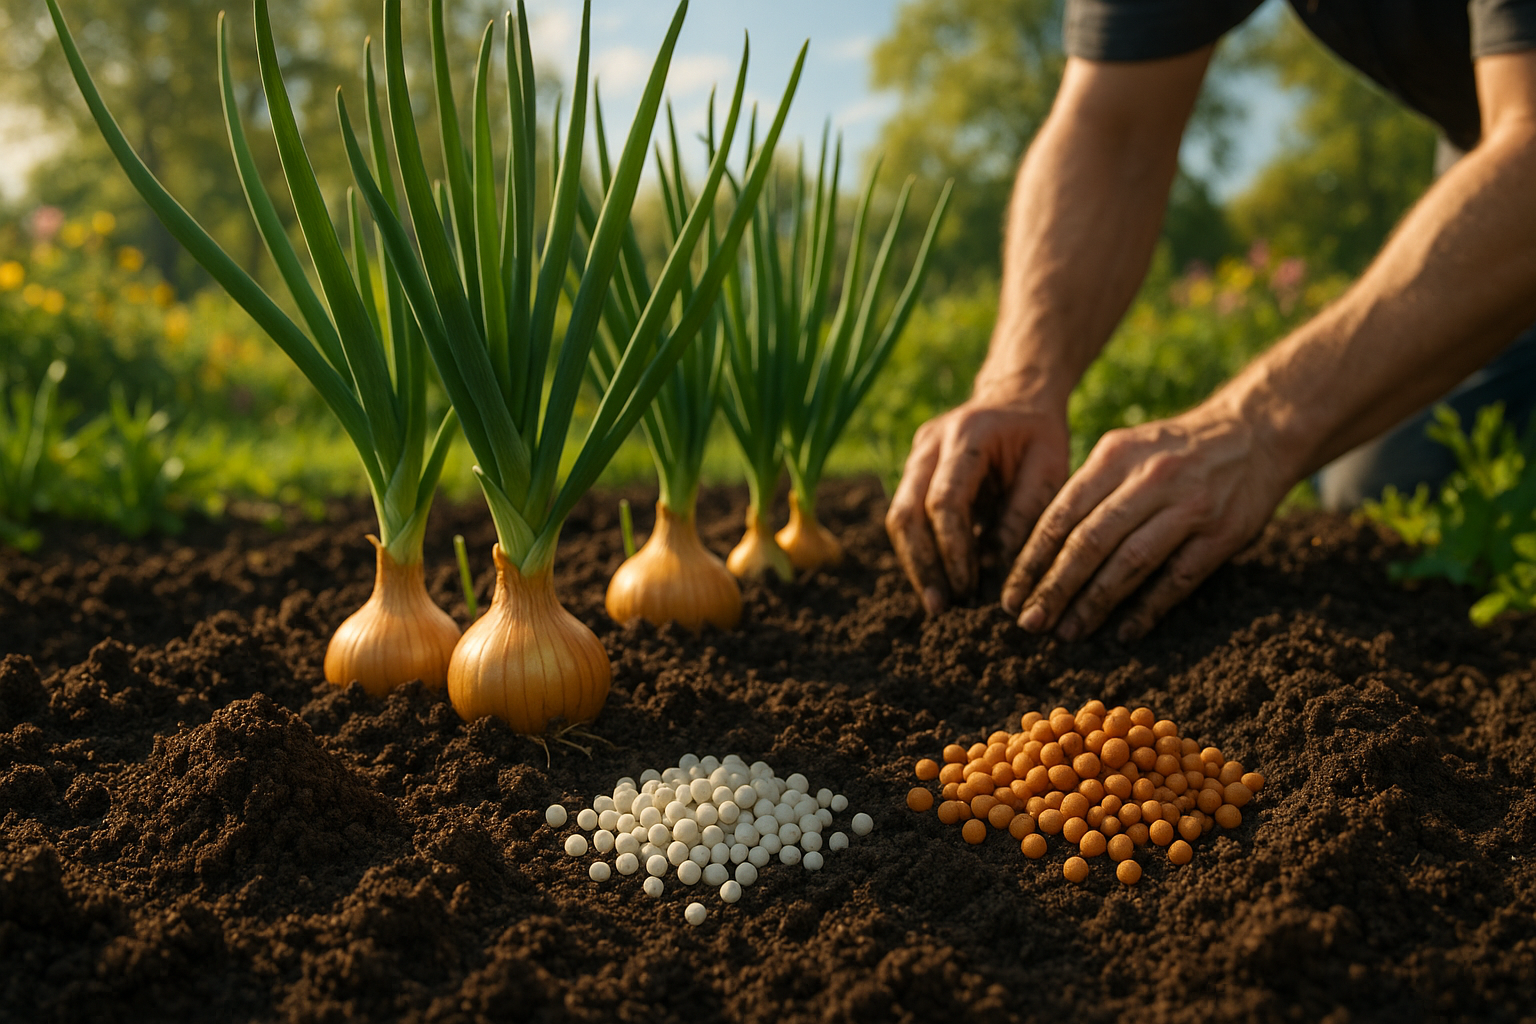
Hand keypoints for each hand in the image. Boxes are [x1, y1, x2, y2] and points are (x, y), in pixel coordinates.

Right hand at [886, 397, 1069, 613]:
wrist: (1017, 397)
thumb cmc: (1039, 435)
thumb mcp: (1049, 469)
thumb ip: (1024, 516)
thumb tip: (1000, 577)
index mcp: (968, 435)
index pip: (945, 501)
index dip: (953, 550)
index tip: (969, 589)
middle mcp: (930, 442)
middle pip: (907, 512)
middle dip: (922, 565)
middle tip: (940, 607)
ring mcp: (916, 454)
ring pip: (898, 517)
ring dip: (915, 563)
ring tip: (937, 602)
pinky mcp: (913, 469)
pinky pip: (905, 515)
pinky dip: (920, 550)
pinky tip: (937, 579)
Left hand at [1002, 400, 1291, 641]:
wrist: (1255, 433)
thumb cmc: (1173, 450)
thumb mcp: (1126, 450)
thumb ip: (1088, 490)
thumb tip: (1039, 546)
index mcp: (1115, 456)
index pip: (1062, 514)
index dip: (1033, 559)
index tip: (1012, 594)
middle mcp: (1150, 479)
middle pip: (1090, 542)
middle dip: (1055, 586)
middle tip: (1030, 621)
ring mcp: (1189, 507)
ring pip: (1130, 563)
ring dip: (1094, 602)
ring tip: (1068, 631)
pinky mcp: (1222, 534)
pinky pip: (1177, 579)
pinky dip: (1148, 608)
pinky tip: (1124, 631)